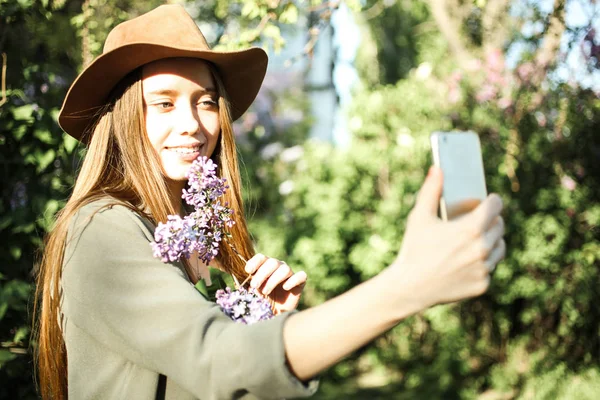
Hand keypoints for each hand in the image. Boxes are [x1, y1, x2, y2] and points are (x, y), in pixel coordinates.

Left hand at [244, 254, 306, 314]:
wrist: (274, 314)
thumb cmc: (262, 301)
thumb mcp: (251, 292)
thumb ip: (245, 284)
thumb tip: (236, 277)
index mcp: (265, 266)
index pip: (262, 257)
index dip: (255, 262)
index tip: (248, 271)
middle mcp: (278, 267)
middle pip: (272, 262)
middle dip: (262, 274)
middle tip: (255, 286)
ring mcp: (290, 274)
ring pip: (285, 269)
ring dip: (273, 280)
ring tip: (265, 292)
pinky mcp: (300, 283)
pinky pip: (301, 276)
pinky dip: (293, 280)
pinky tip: (285, 287)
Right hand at [391, 166, 505, 308]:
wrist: (410, 287)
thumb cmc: (413, 249)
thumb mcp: (419, 217)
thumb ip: (430, 191)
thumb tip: (437, 169)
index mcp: (470, 229)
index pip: (495, 206)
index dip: (492, 200)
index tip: (489, 200)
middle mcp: (482, 248)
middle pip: (499, 226)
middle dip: (491, 220)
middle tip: (479, 219)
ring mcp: (484, 268)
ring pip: (499, 247)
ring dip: (491, 240)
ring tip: (478, 238)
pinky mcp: (482, 284)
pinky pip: (490, 267)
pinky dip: (483, 262)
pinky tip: (469, 259)